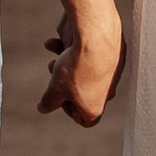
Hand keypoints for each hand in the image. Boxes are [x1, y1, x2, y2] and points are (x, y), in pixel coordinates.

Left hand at [38, 2, 122, 127]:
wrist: (96, 35)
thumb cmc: (77, 67)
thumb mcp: (55, 89)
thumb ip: (49, 102)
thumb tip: (43, 108)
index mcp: (96, 106)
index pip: (84, 120)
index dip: (67, 110)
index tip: (57, 97)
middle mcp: (107, 91)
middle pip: (82, 93)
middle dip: (63, 83)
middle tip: (54, 72)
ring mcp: (110, 71)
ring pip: (83, 72)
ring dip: (64, 66)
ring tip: (54, 60)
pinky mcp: (112, 52)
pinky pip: (89, 54)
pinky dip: (70, 49)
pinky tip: (52, 43)